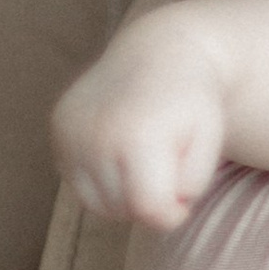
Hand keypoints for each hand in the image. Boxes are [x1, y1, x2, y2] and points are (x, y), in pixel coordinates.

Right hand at [49, 19, 227, 230]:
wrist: (159, 54)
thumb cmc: (192, 105)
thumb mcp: (210, 144)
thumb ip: (191, 184)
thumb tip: (157, 213)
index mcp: (137, 136)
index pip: (147, 208)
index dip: (171, 215)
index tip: (184, 204)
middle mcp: (95, 133)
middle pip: (121, 208)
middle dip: (148, 202)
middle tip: (168, 174)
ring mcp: (70, 131)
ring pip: (96, 202)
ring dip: (124, 197)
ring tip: (147, 166)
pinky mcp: (58, 130)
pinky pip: (78, 182)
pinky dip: (103, 181)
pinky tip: (124, 156)